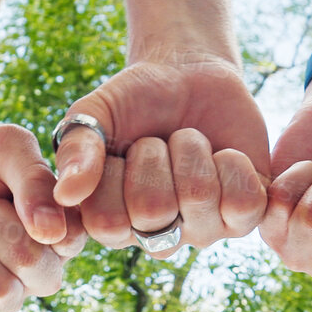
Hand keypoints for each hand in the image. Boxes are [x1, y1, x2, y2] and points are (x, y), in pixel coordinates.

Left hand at [0, 123, 88, 311]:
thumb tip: (52, 234)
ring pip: (0, 294)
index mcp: (63, 230)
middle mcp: (43, 270)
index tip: (8, 193)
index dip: (31, 213)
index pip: (69, 239)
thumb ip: (34, 178)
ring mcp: (8, 296)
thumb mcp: (3, 146)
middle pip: (37, 270)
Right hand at [54, 57, 269, 257]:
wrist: (191, 75)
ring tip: (189, 142)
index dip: (113, 175)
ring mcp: (202, 230)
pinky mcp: (244, 216)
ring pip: (199, 197)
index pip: (107, 223)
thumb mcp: (93, 115)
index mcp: (113, 222)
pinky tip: (224, 154)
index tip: (118, 151)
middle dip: (155, 154)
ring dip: (193, 150)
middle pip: (154, 210)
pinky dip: (234, 163)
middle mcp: (157, 236)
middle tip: (157, 142)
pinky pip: (244, 203)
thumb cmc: (134, 100)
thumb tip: (67, 194)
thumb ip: (75, 149)